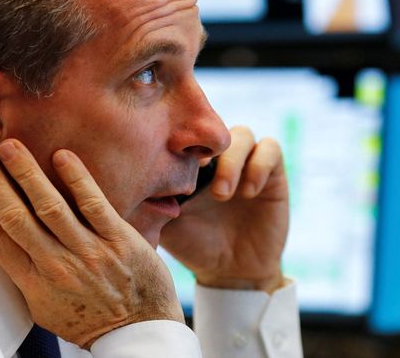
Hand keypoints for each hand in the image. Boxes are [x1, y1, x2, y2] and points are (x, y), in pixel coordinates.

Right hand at [0, 139, 182, 348]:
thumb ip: (25, 274)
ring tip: (10, 146)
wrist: (140, 330)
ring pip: (50, 207)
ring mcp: (88, 252)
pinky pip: (93, 205)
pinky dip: (77, 179)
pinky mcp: (119, 241)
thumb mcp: (45, 306)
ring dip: (27, 173)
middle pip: (15, 217)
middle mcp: (56, 267)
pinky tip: (61, 156)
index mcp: (33, 283)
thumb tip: (3, 238)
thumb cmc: (90, 316)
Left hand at [160, 126, 288, 292]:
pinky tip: (248, 193)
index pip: (189, 131)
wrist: (230, 272)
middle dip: (206, 147)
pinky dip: (259, 166)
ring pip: (243, 134)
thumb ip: (151, 199)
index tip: (169, 161)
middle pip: (215, 126)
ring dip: (231, 161)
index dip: (180, 138)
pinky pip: (270, 148)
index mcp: (193, 161)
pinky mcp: (273, 173)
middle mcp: (220, 157)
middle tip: (197, 176)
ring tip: (222, 194)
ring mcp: (247, 162)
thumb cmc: (193, 246)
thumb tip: (126, 183)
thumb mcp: (165, 221)